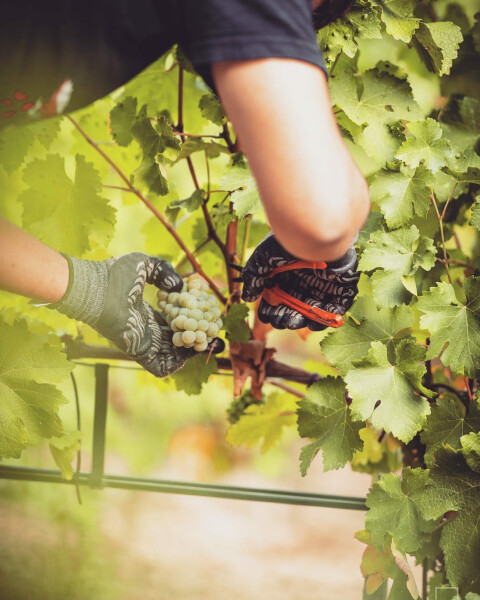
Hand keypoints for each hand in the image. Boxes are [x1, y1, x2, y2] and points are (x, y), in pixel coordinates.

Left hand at [49, 252, 194, 375]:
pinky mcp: (139, 352)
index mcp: (147, 313)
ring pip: (174, 354)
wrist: (94, 289)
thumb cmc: (113, 274)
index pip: (174, 322)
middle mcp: (147, 330)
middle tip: (212, 329)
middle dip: (197, 335)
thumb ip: (164, 271)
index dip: (191, 319)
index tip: (205, 313)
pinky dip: (180, 361)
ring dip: (192, 348)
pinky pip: (163, 366)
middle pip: (178, 339)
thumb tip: (180, 286)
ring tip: (207, 337)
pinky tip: (193, 346)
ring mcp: (143, 343)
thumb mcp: (145, 265)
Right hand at [241, 234, 358, 330]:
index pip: (277, 301)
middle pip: (295, 310)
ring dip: (305, 322)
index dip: (271, 312)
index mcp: (286, 277)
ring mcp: (322, 286)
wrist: (317, 232)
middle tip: (285, 320)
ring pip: (314, 313)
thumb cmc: (288, 243)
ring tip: (298, 321)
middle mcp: (303, 283)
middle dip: (287, 319)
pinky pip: (336, 308)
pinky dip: (328, 318)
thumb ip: (254, 277)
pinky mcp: (341, 286)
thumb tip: (249, 297)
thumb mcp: (263, 258)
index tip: (268, 316)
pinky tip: (315, 320)